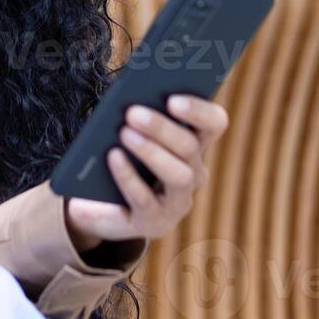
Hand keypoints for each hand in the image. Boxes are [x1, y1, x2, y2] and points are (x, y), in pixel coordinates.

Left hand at [64, 93, 228, 249]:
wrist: (104, 207)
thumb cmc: (124, 159)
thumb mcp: (133, 135)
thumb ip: (140, 117)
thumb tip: (131, 97)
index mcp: (195, 143)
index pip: (214, 123)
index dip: (198, 110)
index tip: (173, 99)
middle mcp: (194, 172)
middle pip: (190, 147)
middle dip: (162, 128)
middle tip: (133, 113)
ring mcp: (178, 201)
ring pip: (179, 175)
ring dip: (151, 152)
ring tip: (124, 133)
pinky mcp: (156, 221)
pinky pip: (145, 199)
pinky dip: (128, 176)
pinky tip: (113, 157)